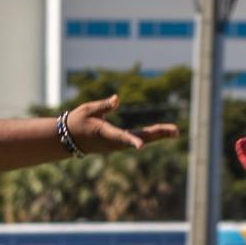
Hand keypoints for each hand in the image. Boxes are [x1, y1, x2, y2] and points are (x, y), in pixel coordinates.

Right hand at [64, 96, 178, 154]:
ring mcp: (118, 145)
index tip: (141, 146)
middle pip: (139, 138)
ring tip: (175, 131)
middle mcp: (114, 142)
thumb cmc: (77, 121)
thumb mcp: (88, 110)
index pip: (120, 136)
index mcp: (105, 133)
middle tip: (176, 131)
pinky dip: (151, 135)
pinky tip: (163, 132)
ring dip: (158, 135)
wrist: (69, 139)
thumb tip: (117, 98)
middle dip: (158, 134)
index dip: (131, 140)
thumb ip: (104, 106)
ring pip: (142, 139)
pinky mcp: (119, 144)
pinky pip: (138, 138)